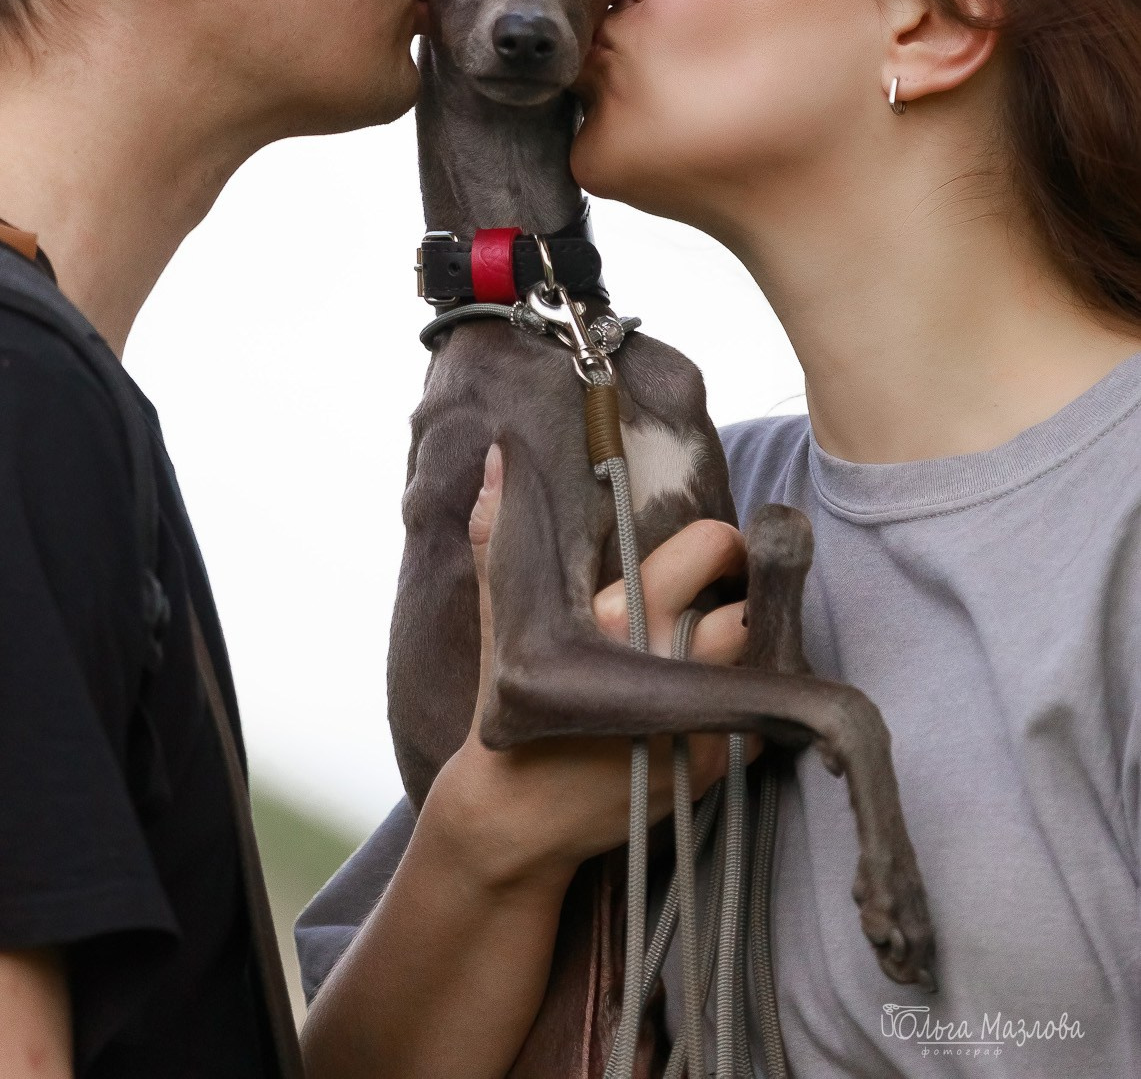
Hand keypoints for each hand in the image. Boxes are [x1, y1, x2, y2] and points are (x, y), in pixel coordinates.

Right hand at [429, 445, 755, 893]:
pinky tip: (715, 697)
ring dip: (752, 647)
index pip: (710, 545)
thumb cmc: (515, 704)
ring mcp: (698, 720)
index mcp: (619, 614)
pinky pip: (763, 711)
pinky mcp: (718, 765)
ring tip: (721, 645)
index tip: (711, 556)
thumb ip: (501, 531)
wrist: (522, 817)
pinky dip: (751, 700)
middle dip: (746, 593)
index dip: (720, 545)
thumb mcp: (505, 616)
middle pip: (750, 602)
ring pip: (765, 656)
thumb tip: (502, 451)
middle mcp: (665, 663)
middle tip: (725, 597)